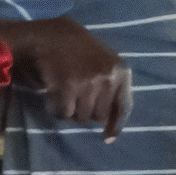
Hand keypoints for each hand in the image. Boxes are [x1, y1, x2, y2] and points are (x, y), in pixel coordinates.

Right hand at [0, 15, 132, 140]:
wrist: (52, 36)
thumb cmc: (77, 50)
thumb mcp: (102, 64)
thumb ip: (110, 87)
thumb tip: (107, 124)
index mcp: (121, 72)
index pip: (124, 106)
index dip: (116, 125)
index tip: (107, 138)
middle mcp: (109, 79)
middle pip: (98, 116)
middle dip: (86, 112)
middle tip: (75, 99)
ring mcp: (89, 83)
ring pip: (80, 117)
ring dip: (70, 111)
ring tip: (64, 95)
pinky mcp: (69, 88)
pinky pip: (64, 114)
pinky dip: (57, 109)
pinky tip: (54, 95)